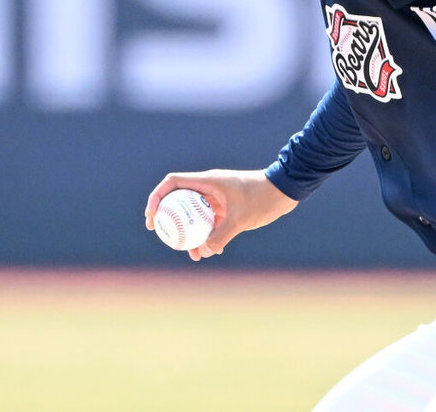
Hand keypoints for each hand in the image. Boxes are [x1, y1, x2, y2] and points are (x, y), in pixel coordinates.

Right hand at [145, 169, 297, 261]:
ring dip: (190, 232)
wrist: (284, 191)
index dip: (157, 196)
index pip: (173, 183)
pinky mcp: (226, 207)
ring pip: (194, 214)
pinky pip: (209, 221)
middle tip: (160, 233)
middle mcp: (209, 187)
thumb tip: (204, 251)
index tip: (151, 215)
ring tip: (191, 254)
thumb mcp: (240, 219)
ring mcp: (217, 197)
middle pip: (179, 199)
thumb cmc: (262, 198)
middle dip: (168, 218)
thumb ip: (221, 235)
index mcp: (208, 181)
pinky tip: (210, 251)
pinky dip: (206, 234)